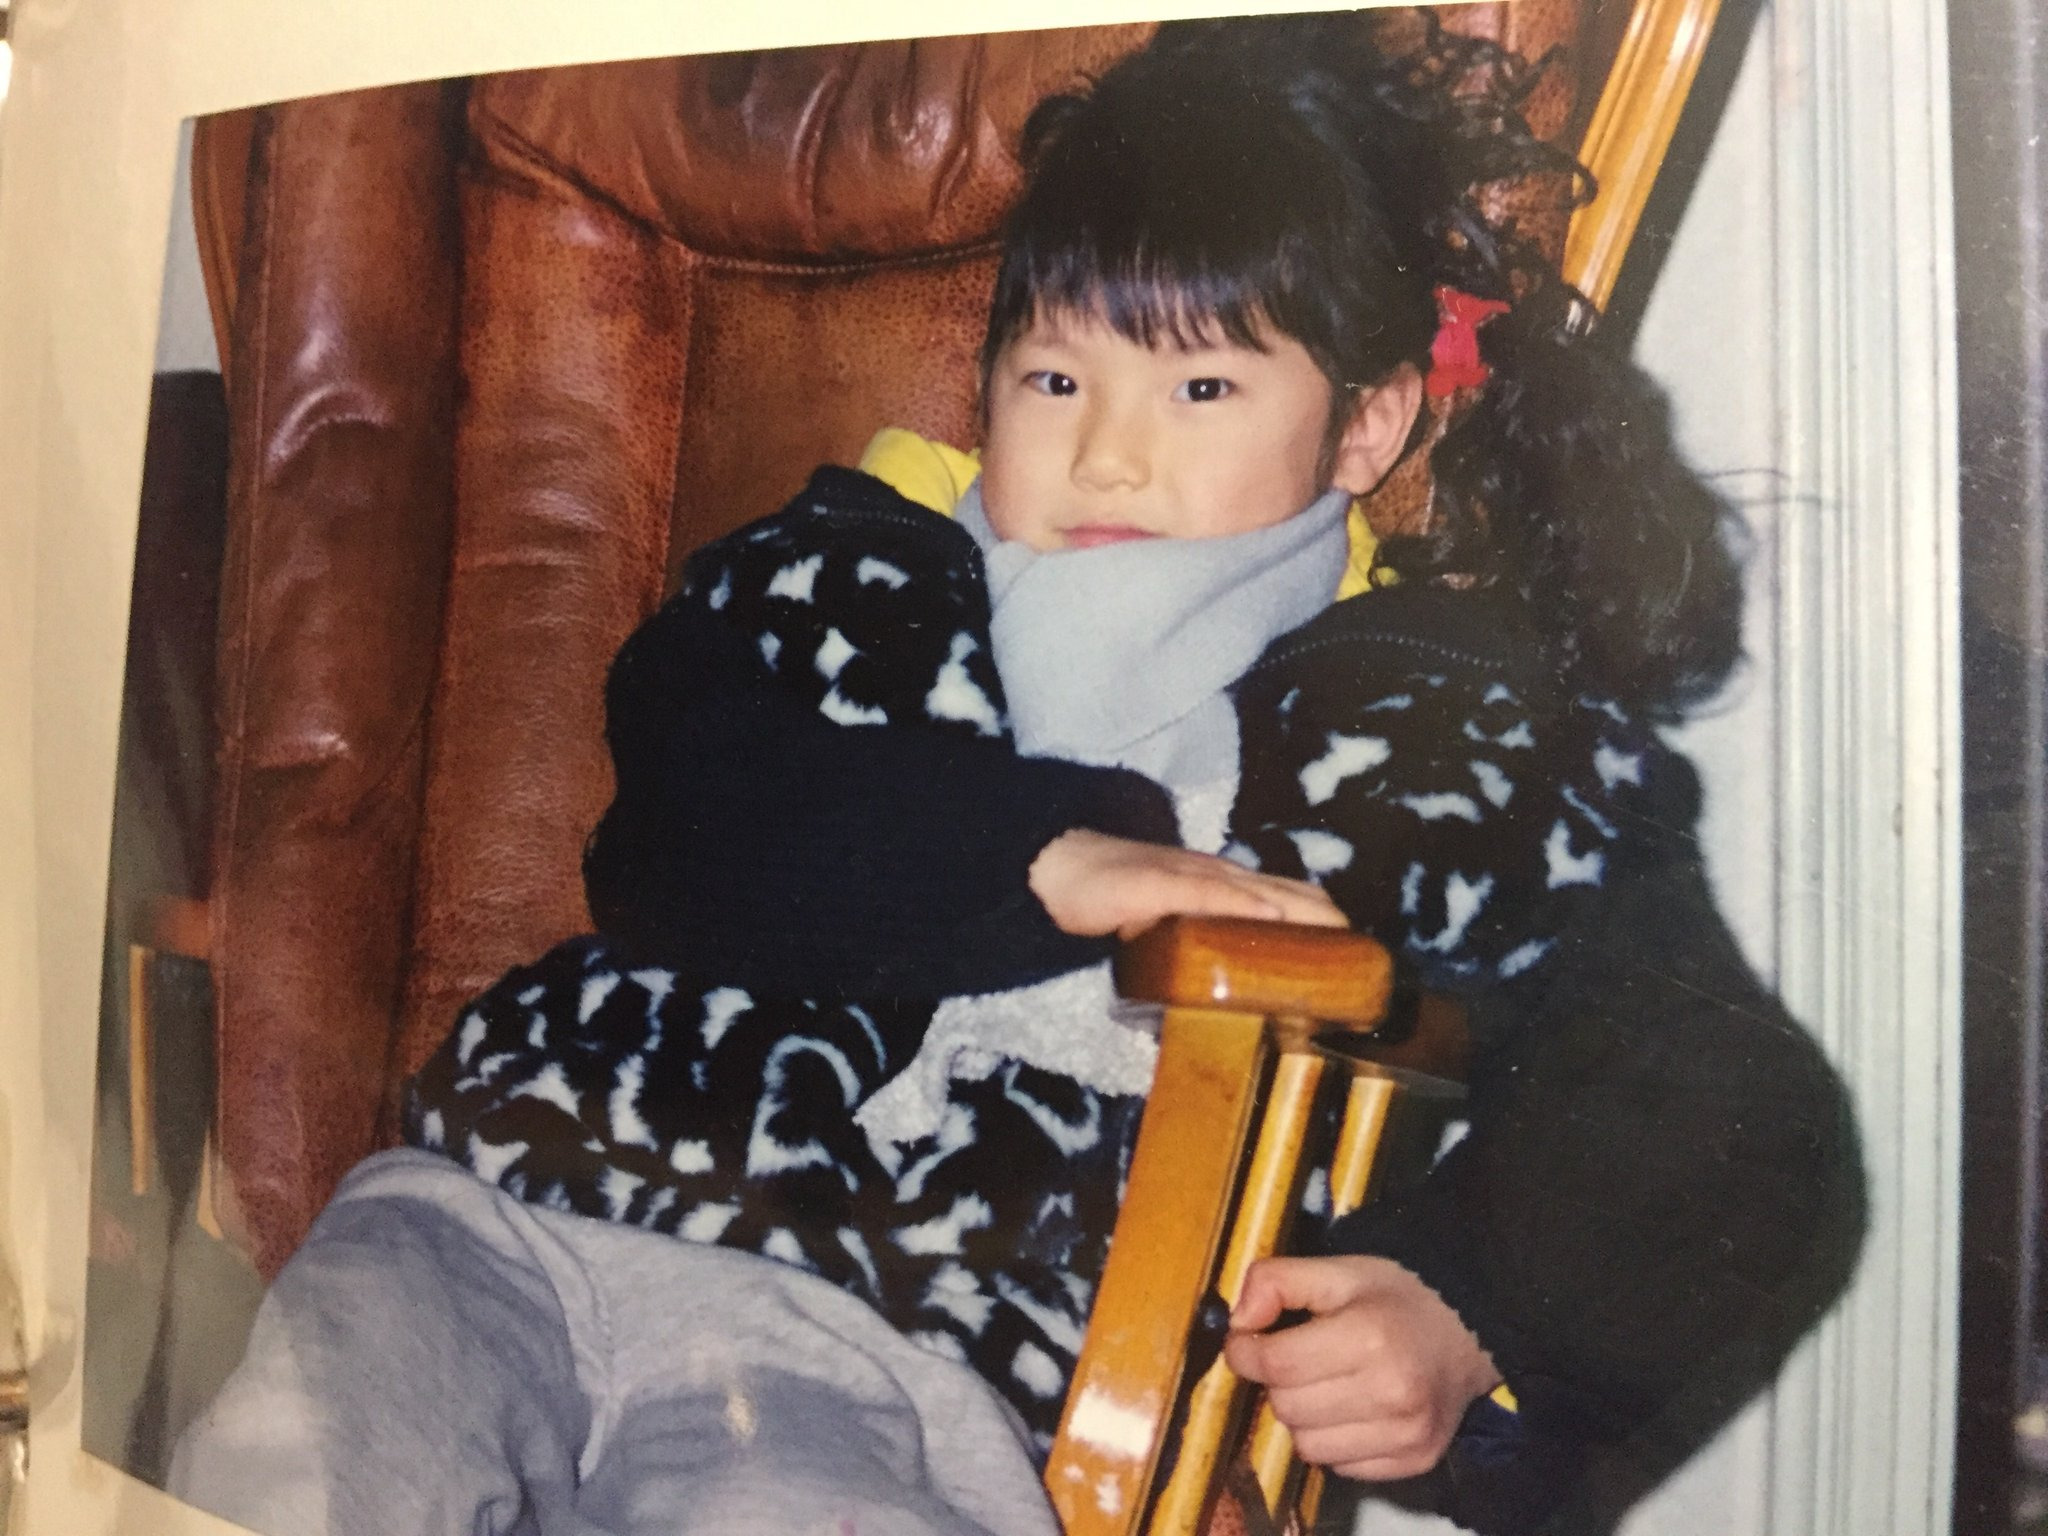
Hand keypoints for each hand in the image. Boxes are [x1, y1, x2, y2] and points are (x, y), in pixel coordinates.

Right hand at [1028, 829, 1346, 939]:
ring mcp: (1188, 875)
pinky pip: (1205, 893)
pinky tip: (1267, 915)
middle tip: (1362, 954)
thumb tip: (1226, 986)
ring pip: (1256, 891)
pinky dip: (1240, 904)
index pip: (1285, 896)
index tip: (1357, 948)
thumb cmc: (1113, 895)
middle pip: (1286, 892)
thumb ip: (1197, 945)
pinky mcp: (1159, 883)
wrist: (1061, 866)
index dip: (1322, 918)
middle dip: (1326, 920)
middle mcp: (1215, 875)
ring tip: (1336, 934)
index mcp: (1220, 885)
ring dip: (1299, 912)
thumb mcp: (1167, 923)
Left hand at [1222, 1255, 1500, 1481]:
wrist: (1470, 1330)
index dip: (1246, 1353)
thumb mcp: (1338, 1270)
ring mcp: (1406, 1434)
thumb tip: (1238, 1322)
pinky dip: (1334, 1442)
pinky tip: (1351, 1410)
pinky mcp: (1415, 1461)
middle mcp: (1390, 1393)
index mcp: (1368, 1337)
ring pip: (1308, 1446)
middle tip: (1296, 1359)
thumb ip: (1277, 1281)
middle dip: (1278, 1382)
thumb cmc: (1397, 1297)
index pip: (1276, 1363)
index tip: (1246, 1343)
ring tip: (1324, 1385)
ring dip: (1303, 1417)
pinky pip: (1340, 1468)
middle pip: (1288, 1407)